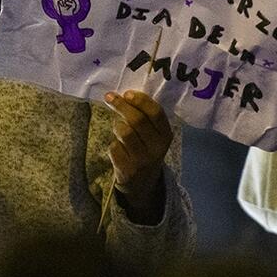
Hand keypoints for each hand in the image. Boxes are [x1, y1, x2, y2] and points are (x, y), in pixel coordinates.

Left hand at [103, 90, 171, 223]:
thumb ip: (146, 118)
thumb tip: (125, 95)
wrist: (142, 183)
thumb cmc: (146, 150)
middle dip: (121, 105)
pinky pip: (114, 147)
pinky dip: (113, 143)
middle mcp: (157, 149)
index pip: (156, 113)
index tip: (127, 93)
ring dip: (117, 125)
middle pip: (137, 120)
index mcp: (166, 136)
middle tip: (110, 97)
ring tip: (118, 127)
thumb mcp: (154, 136)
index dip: (141, 101)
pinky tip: (118, 147)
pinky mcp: (127, 170)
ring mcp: (142, 160)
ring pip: (124, 132)